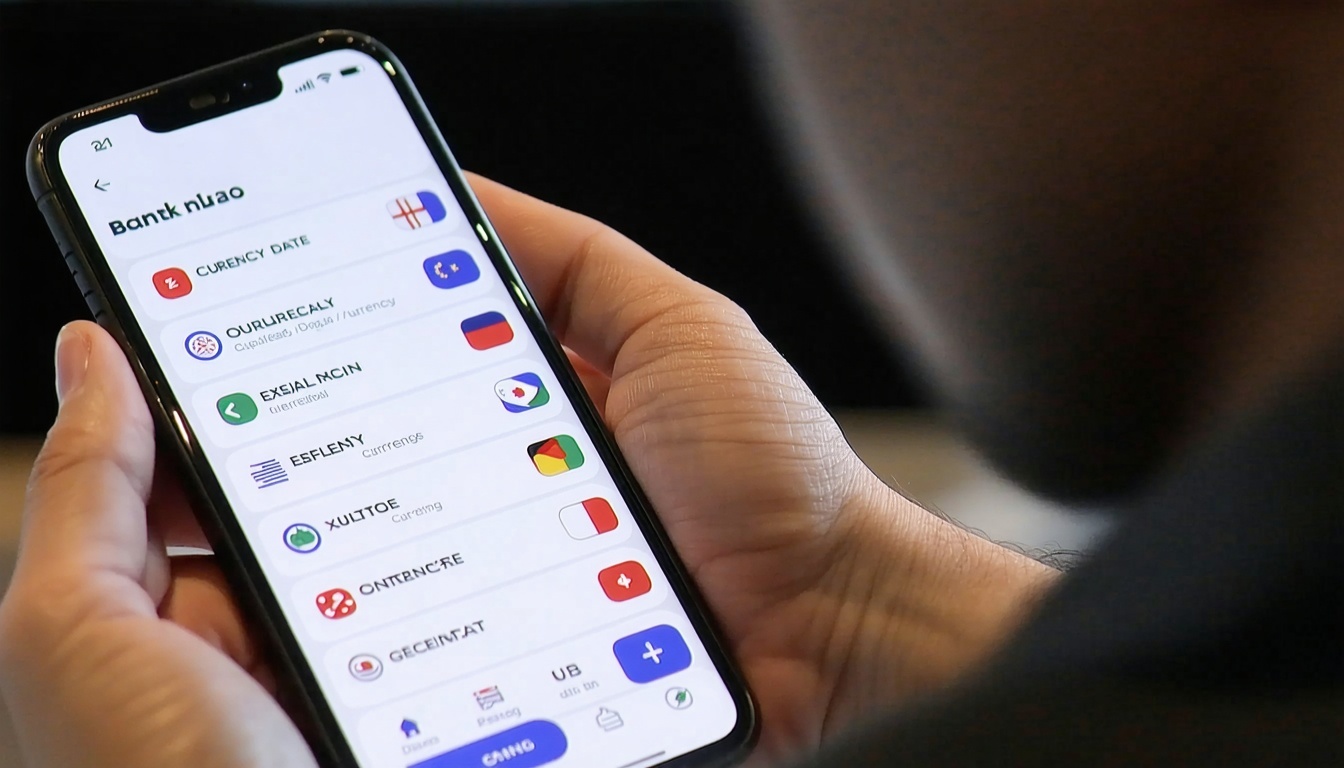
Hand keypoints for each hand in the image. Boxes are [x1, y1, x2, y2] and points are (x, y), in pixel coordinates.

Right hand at [0, 176, 1055, 767]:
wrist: (832, 621)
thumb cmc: (772, 469)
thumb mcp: (676, 326)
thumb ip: (576, 263)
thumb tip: (463, 196)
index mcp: (528, 408)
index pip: (396, 371)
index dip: (321, 348)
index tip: (243, 334)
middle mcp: (503, 494)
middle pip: (370, 470)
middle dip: (294, 456)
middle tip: (220, 443)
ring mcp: (505, 581)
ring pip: (380, 563)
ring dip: (322, 550)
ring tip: (255, 532)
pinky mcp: (515, 660)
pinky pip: (423, 645)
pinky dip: (373, 633)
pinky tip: (331, 620)